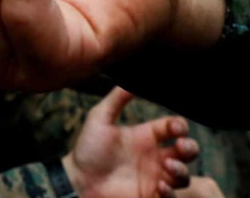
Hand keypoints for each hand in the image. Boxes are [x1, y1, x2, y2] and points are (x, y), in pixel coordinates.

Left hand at [63, 87, 197, 197]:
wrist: (77, 179)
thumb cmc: (88, 149)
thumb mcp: (100, 119)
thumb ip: (116, 100)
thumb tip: (130, 82)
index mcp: (145, 137)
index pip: (172, 128)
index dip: (179, 125)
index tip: (176, 127)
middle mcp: (154, 157)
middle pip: (187, 151)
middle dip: (191, 147)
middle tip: (182, 146)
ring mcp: (154, 177)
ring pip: (184, 175)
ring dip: (182, 170)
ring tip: (168, 165)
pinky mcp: (151, 194)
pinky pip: (172, 196)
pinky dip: (171, 192)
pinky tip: (160, 185)